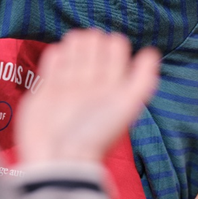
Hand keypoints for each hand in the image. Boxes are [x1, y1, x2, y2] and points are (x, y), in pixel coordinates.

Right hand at [16, 29, 159, 165]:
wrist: (58, 157)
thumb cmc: (94, 135)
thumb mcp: (125, 107)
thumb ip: (141, 81)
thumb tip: (152, 53)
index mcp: (111, 89)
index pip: (115, 55)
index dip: (114, 45)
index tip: (111, 41)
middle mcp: (90, 87)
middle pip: (93, 52)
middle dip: (92, 42)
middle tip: (91, 41)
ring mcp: (66, 88)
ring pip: (72, 55)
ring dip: (74, 45)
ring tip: (75, 42)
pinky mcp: (45, 91)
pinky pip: (50, 65)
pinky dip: (54, 57)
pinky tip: (57, 53)